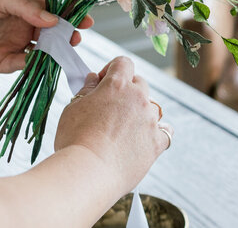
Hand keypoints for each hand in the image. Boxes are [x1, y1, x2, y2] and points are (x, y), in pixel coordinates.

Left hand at [0, 0, 92, 72]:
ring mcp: (10, 45)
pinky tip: (43, 60)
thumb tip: (54, 20)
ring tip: (65, 50)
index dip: (68, 16)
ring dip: (53, 51)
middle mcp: (19, 26)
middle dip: (65, 35)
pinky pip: (22, 65)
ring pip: (40, 51)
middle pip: (49, 33)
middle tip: (76, 37)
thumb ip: (26, 9)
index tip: (86, 20)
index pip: (51, 12)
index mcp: (20, 7)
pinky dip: (34, 64)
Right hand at [54, 57, 171, 192]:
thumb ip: (87, 89)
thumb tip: (94, 78)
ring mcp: (150, 121)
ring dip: (140, 112)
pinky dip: (157, 133)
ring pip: (152, 107)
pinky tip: (145, 138)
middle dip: (126, 91)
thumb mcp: (72, 108)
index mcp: (117, 85)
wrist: (88, 173)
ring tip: (122, 129)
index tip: (102, 82)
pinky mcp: (157, 143)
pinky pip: (165, 132)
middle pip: (139, 83)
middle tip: (109, 108)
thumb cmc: (75, 140)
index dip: (112, 70)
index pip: (123, 63)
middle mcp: (138, 99)